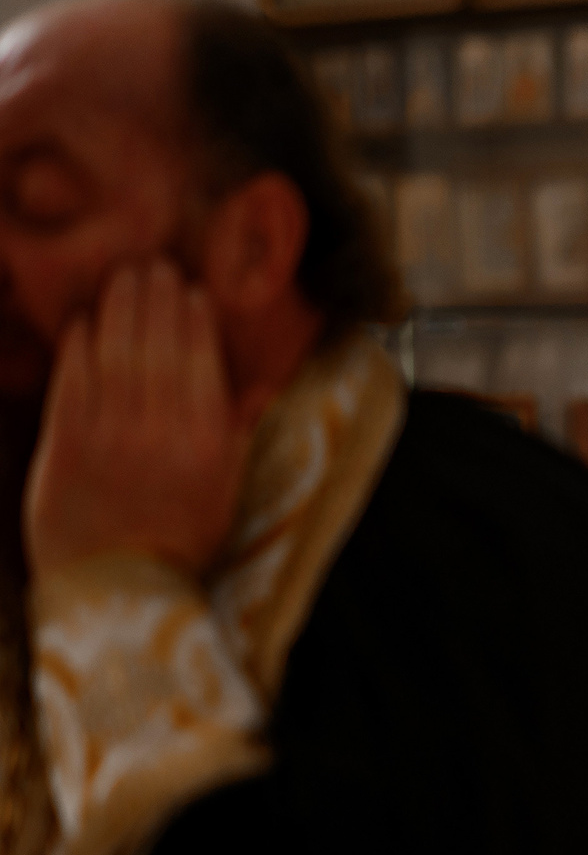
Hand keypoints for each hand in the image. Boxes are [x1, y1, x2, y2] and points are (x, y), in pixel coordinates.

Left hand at [25, 260, 259, 582]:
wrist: (119, 587)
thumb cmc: (181, 538)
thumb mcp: (227, 488)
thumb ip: (236, 432)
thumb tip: (254, 387)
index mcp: (208, 441)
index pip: (201, 360)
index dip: (193, 318)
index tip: (191, 289)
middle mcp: (161, 431)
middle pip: (156, 346)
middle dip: (154, 299)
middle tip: (152, 266)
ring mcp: (110, 435)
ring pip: (114, 354)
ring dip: (117, 309)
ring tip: (121, 280)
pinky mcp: (66, 445)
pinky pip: (73, 381)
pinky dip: (78, 347)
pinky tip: (82, 323)